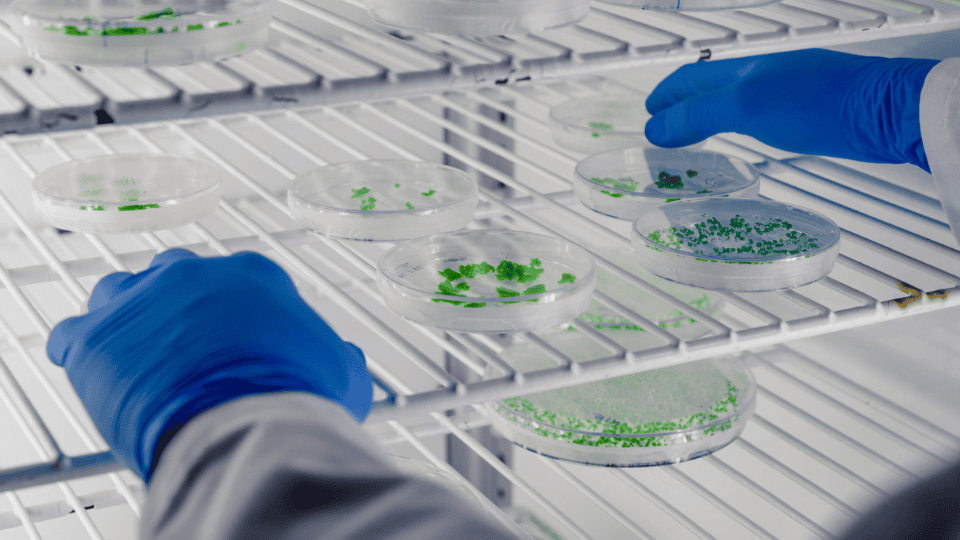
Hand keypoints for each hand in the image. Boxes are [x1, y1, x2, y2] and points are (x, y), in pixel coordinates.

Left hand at [47, 248, 371, 481]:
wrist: (248, 423)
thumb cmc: (297, 396)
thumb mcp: (342, 372)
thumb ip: (341, 357)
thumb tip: (348, 359)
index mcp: (254, 275)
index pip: (240, 279)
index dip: (240, 312)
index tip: (240, 337)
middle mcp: (195, 275)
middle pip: (179, 276)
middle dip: (182, 304)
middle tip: (191, 343)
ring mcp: (142, 301)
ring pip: (124, 292)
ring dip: (130, 316)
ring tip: (140, 349)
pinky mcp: (99, 337)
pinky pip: (76, 332)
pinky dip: (82, 346)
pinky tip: (93, 361)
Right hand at [644, 49, 938, 171]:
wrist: (886, 112)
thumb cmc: (820, 103)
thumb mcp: (747, 108)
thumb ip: (699, 116)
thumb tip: (656, 128)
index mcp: (743, 70)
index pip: (690, 78)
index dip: (665, 96)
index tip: (648, 112)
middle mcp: (762, 76)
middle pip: (710, 87)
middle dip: (682, 104)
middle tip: (663, 124)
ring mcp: (787, 92)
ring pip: (733, 100)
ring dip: (707, 115)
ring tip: (692, 132)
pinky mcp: (809, 111)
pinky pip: (756, 113)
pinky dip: (736, 123)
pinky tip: (745, 134)